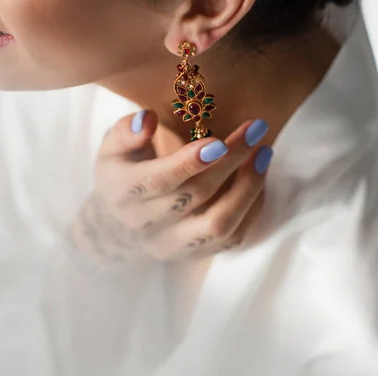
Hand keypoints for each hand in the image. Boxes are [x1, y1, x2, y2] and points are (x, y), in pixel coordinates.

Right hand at [71, 110, 272, 262]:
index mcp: (123, 193)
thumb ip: (125, 131)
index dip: (188, 163)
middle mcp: (146, 225)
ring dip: (248, 189)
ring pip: (218, 225)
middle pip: (195, 196)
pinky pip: (232, 238)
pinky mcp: (195, 254)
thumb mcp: (113, 147)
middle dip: (230, 162)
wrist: (120, 223)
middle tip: (255, 129)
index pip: (158, 181)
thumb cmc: (125, 172)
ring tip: (264, 154)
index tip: (219, 142)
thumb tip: (147, 119)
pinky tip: (259, 178)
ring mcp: (172, 245)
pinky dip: (252, 208)